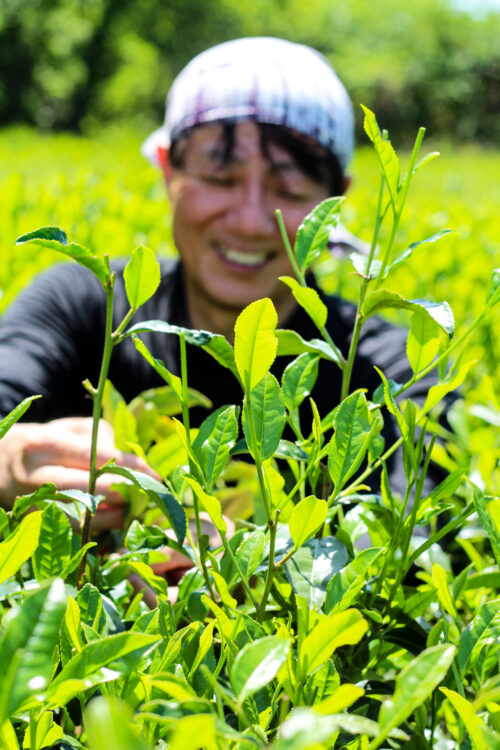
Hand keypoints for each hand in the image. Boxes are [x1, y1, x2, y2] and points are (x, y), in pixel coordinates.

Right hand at [0, 417, 157, 529]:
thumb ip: (102, 439)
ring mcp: (33, 502)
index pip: (96, 458)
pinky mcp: (36, 523)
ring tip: (135, 508)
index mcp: (46, 444)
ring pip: (82, 516)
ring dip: (114, 516)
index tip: (156, 474)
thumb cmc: (46, 442)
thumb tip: (133, 464)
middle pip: (89, 490)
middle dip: (124, 494)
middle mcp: (36, 474)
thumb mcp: (70, 428)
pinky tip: (116, 518)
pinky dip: (99, 527)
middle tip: (149, 495)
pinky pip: (74, 530)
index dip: (130, 468)